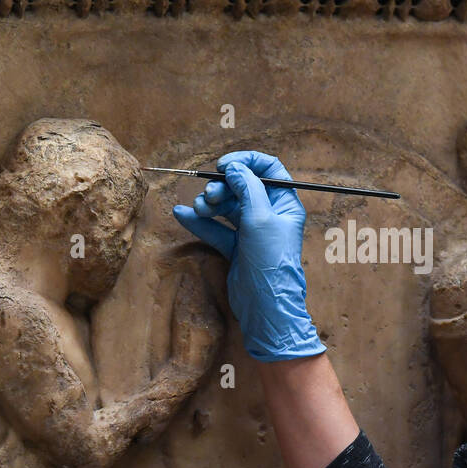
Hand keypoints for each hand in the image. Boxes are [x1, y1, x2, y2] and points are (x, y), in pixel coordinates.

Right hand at [172, 150, 325, 362]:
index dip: (245, 162)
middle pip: (242, 186)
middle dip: (222, 186)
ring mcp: (252, 231)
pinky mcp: (236, 247)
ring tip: (199, 209)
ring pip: (226, 206)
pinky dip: (199, 221)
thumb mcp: (260, 217)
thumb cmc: (270, 261)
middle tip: (210, 196)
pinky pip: (215, 228)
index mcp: (285, 203)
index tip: (224, 165)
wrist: (265, 306)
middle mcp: (270, 214)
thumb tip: (234, 167)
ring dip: (209, 204)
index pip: (268, 168)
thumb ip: (246, 186)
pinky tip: (182, 215)